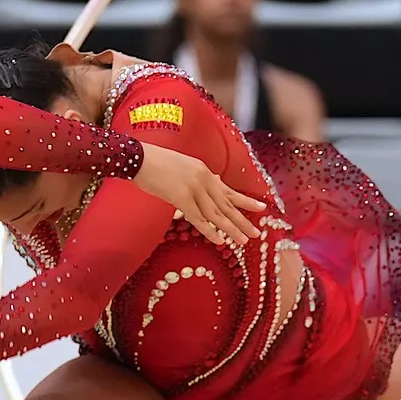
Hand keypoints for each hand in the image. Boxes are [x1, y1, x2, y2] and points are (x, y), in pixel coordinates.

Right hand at [133, 143, 266, 246]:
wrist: (139, 158)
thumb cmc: (156, 162)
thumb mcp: (184, 166)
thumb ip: (200, 176)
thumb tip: (216, 179)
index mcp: (204, 171)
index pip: (228, 190)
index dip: (245, 201)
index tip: (261, 209)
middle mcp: (204, 179)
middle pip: (226, 204)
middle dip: (242, 220)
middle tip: (255, 233)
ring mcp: (193, 189)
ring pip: (216, 214)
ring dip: (231, 229)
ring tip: (242, 241)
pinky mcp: (181, 198)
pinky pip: (198, 219)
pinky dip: (210, 231)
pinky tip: (220, 240)